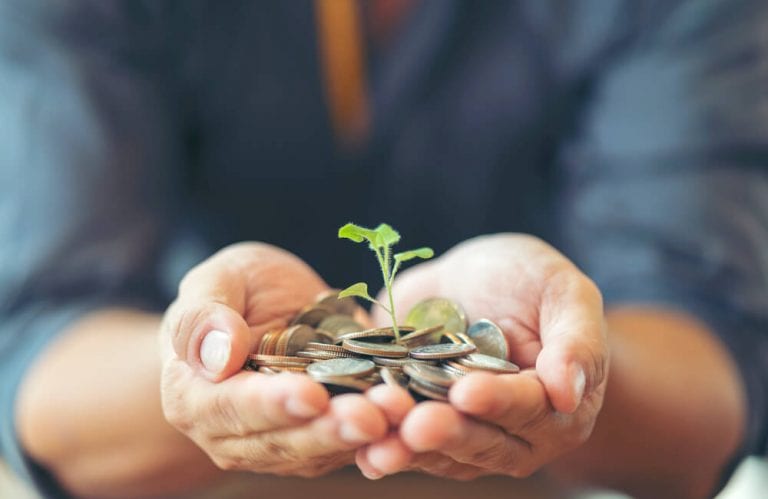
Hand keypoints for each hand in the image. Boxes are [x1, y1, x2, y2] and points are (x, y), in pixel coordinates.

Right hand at [160, 243, 387, 476]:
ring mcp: (276, 443)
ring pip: (319, 449)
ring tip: (396, 413)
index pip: (230, 407)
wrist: (266, 307)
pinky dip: (379, 436)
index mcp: (193, 395)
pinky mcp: (317, 441)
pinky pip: (348, 445)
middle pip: (281, 440)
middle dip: (328, 429)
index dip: (271, 404)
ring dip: (361, 436)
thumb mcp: (217, 279)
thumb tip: (216, 356)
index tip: (310, 394)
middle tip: (371, 417)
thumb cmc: (235, 288)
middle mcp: (230, 434)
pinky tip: (408, 417)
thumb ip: (205, 314)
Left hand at [355, 234, 607, 478]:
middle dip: (448, 433)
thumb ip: (575, 339)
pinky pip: (402, 439)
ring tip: (378, 444)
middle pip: (482, 441)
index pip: (530, 409)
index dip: (500, 402)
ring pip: (439, 451)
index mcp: (556, 406)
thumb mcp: (562, 291)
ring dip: (407, 448)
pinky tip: (354, 441)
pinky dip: (379, 440)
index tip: (468, 391)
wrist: (471, 278)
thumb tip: (570, 393)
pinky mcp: (421, 423)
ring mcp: (464, 432)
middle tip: (417, 425)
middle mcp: (512, 432)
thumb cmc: (528, 278)